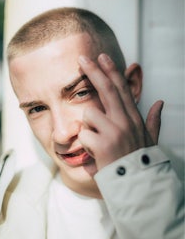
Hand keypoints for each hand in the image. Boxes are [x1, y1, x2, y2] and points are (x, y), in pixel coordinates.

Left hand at [78, 53, 163, 169]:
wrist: (136, 184)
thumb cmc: (139, 160)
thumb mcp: (149, 139)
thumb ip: (154, 120)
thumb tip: (159, 103)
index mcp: (133, 118)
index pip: (122, 89)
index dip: (112, 71)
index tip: (103, 58)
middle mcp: (125, 121)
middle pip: (107, 89)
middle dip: (94, 71)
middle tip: (83, 58)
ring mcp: (114, 132)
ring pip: (89, 114)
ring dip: (88, 126)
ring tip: (97, 140)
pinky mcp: (103, 144)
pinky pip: (84, 135)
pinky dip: (85, 143)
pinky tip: (95, 152)